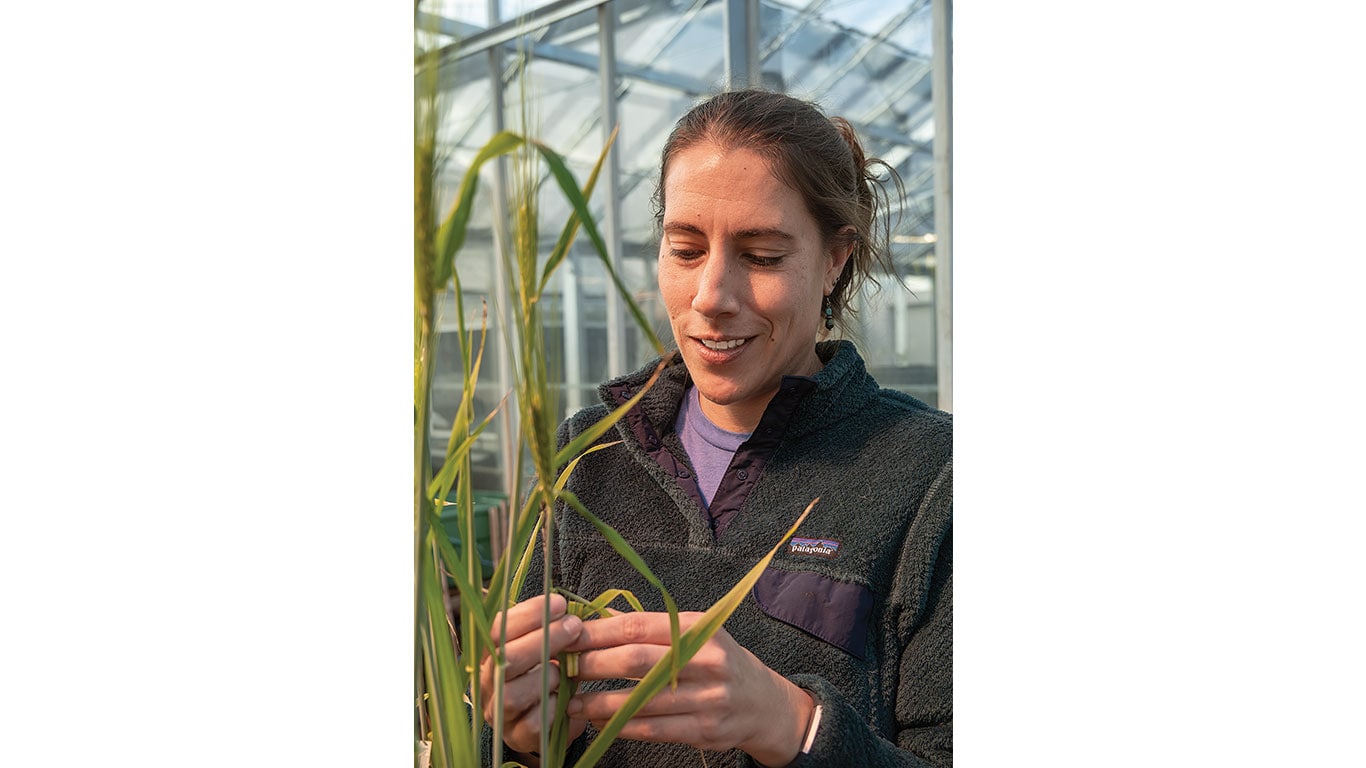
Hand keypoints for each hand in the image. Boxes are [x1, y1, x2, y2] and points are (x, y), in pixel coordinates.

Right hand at [479, 594, 588, 758]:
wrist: (552, 719)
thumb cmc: (547, 675)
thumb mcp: (544, 647)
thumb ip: (545, 628)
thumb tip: (562, 606)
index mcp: (489, 654)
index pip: (498, 628)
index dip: (528, 614)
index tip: (559, 604)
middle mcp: (486, 683)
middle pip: (505, 658)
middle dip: (543, 639)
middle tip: (573, 626)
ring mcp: (498, 712)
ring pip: (513, 693)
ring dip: (546, 676)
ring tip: (565, 671)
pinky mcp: (517, 736)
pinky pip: (533, 721)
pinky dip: (553, 707)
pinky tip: (564, 698)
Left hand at [563, 611, 815, 766]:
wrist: (763, 703)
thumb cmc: (717, 661)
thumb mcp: (694, 633)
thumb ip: (650, 628)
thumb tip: (596, 617)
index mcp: (698, 629)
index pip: (638, 626)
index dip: (598, 632)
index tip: (567, 636)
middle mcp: (706, 661)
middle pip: (636, 661)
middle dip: (592, 665)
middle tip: (561, 667)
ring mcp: (708, 698)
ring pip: (640, 701)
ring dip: (599, 703)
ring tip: (570, 701)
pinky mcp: (705, 731)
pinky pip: (653, 730)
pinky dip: (621, 727)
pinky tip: (598, 722)